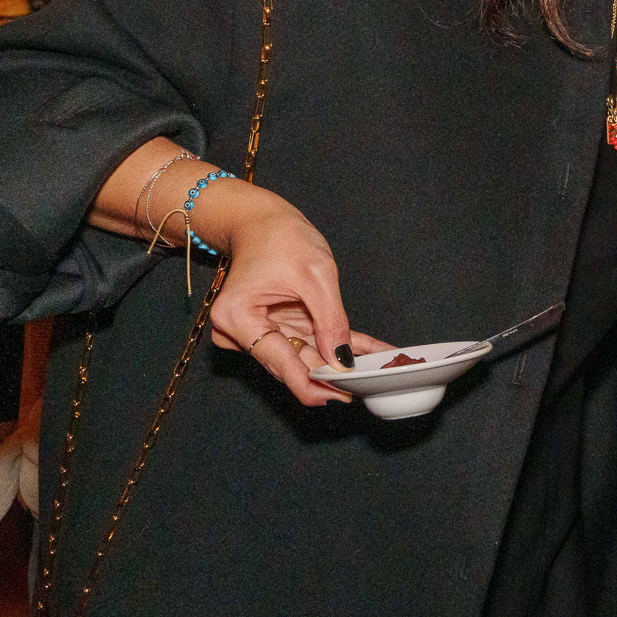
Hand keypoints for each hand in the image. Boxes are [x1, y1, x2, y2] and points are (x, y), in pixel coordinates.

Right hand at [204, 187, 384, 406]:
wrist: (262, 221)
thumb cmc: (281, 238)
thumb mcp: (315, 275)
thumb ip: (330, 321)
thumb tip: (342, 361)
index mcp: (237, 319)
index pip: (280, 362)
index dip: (313, 382)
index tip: (343, 396)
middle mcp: (239, 332)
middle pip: (291, 363)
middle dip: (330, 374)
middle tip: (369, 386)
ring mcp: (255, 331)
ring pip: (304, 355)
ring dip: (339, 361)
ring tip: (378, 370)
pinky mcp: (272, 327)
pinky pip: (308, 340)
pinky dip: (336, 345)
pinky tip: (367, 354)